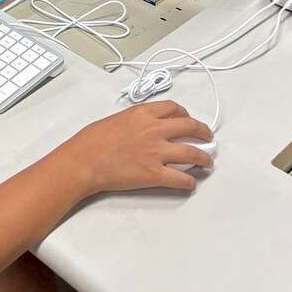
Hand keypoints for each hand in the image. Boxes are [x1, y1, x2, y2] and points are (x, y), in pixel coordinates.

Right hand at [63, 101, 213, 194]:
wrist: (83, 161)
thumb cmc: (91, 141)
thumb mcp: (115, 119)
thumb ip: (135, 121)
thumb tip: (145, 128)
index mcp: (142, 114)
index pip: (173, 108)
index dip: (186, 115)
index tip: (189, 120)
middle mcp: (154, 130)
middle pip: (190, 127)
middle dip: (204, 133)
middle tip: (208, 138)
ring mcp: (156, 153)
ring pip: (193, 153)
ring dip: (204, 158)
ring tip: (207, 162)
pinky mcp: (154, 175)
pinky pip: (181, 178)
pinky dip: (189, 181)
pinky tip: (190, 183)